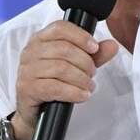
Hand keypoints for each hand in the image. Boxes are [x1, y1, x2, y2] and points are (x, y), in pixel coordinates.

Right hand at [12, 20, 117, 139]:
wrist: (35, 111)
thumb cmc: (54, 82)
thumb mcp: (77, 65)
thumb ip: (94, 55)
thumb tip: (112, 45)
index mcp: (40, 39)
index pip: (60, 28)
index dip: (80, 36)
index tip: (94, 48)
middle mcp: (30, 51)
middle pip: (64, 49)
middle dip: (85, 62)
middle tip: (92, 73)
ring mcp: (27, 70)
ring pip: (61, 68)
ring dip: (81, 79)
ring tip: (89, 86)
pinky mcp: (27, 88)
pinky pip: (55, 88)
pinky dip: (74, 92)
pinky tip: (82, 95)